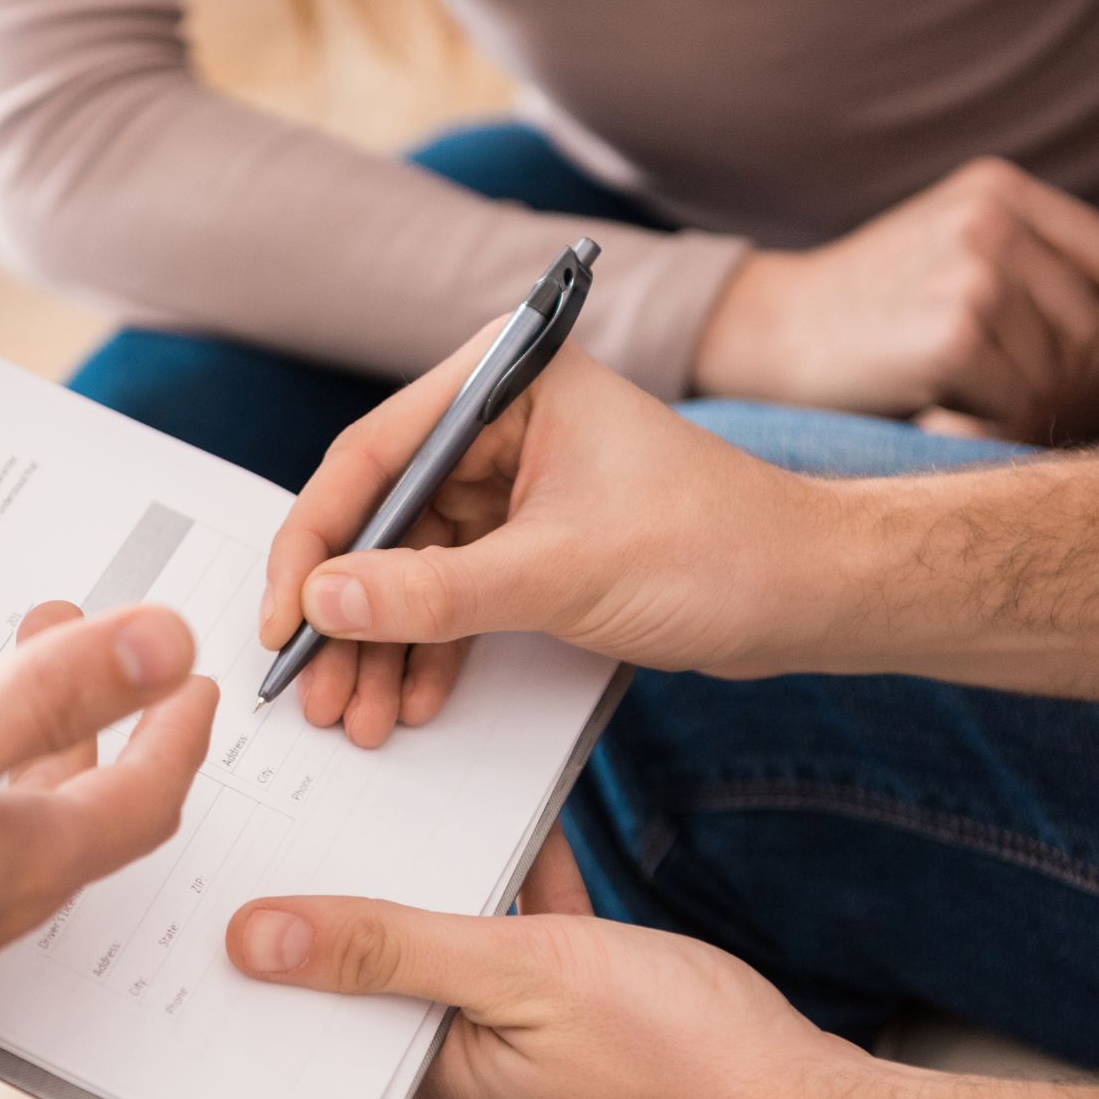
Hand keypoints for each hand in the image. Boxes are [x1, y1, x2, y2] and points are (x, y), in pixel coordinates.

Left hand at [225, 834, 884, 1098]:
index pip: (310, 1000)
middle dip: (336, 872)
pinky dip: (507, 855)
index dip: (265, 930)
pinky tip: (493, 785)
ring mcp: (510, 1021)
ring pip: (443, 916)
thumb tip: (254, 936)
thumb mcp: (518, 978)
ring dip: (425, 852)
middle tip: (284, 772)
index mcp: (419, 1076)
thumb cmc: (674, 1064)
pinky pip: (514, 907)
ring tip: (366, 756)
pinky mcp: (567, 988)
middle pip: (368, 951)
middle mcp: (452, 1055)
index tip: (215, 845)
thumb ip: (388, 948)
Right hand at [262, 332, 836, 740]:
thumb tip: (324, 603)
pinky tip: (412, 700)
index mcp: (507, 384)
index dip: (315, 544)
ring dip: (383, 643)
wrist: (816, 593)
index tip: (283, 619)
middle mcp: (502, 421)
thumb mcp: (561, 575)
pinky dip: (430, 646)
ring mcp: (517, 483)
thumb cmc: (719, 550)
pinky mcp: (535, 538)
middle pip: (382, 519)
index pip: (371, 457)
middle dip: (348, 614)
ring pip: (412, 567)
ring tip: (357, 715)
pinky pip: (454, 592)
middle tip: (314, 689)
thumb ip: (434, 593)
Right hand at [692, 158, 1098, 441]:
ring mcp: (975, 274)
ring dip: (1019, 400)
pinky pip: (1019, 403)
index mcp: (1000, 189)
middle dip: (1066, 375)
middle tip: (1007, 393)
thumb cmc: (867, 307)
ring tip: (953, 388)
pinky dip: (988, 421)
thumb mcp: (953, 249)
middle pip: (1092, 325)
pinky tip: (939, 403)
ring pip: (1058, 371)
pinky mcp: (954, 335)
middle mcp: (994, 220)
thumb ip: (1038, 264)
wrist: (772, 331)